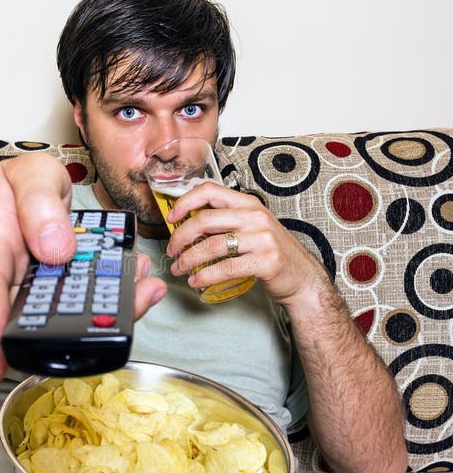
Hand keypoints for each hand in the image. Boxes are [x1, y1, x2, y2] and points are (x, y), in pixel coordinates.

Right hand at [0, 153, 165, 381]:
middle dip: (78, 326)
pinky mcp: (54, 300)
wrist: (6, 203)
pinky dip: (114, 297)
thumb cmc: (11, 191)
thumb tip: (56, 248)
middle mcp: (4, 284)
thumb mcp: (26, 175)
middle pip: (32, 320)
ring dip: (108, 308)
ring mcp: (29, 297)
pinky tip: (138, 284)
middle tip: (120, 312)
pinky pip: (82, 306)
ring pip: (64, 317)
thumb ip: (38, 202)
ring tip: (142, 290)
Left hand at [165, 182, 323, 306]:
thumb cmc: (271, 253)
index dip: (185, 202)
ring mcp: (262, 239)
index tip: (170, 218)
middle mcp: (256, 217)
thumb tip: (187, 225)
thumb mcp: (252, 227)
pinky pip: (226, 267)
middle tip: (171, 251)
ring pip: (213, 245)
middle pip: (205, 219)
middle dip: (181, 236)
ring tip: (179, 269)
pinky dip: (206, 276)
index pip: (210, 191)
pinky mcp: (266, 261)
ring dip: (189, 259)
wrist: (302, 278)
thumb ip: (226, 222)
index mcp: (248, 204)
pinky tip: (197, 281)